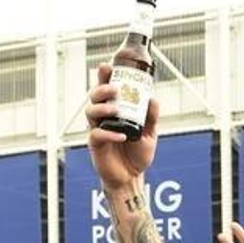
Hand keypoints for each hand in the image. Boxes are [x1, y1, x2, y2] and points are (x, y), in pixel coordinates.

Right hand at [84, 63, 159, 188]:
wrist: (132, 176)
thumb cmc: (136, 153)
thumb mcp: (149, 133)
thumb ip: (151, 117)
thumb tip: (152, 99)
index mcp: (114, 111)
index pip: (106, 90)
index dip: (104, 77)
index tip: (107, 66)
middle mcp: (103, 118)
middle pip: (94, 97)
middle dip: (101, 88)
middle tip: (113, 88)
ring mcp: (97, 130)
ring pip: (91, 112)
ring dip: (102, 108)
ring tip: (115, 110)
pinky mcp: (96, 145)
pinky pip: (97, 135)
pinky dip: (109, 133)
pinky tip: (121, 135)